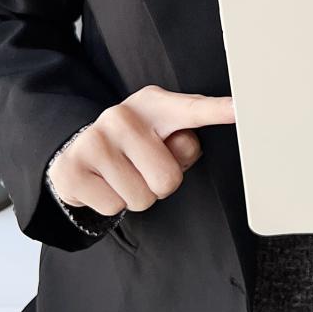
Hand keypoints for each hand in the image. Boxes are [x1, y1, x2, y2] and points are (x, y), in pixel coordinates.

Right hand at [48, 85, 233, 215]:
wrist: (81, 151)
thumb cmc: (137, 144)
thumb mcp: (164, 134)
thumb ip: (184, 140)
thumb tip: (186, 143)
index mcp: (156, 104)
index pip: (193, 110)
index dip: (219, 110)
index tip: (240, 108)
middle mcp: (122, 116)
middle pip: (168, 179)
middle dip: (160, 184)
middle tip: (144, 167)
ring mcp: (94, 141)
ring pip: (141, 198)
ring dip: (137, 195)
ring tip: (125, 174)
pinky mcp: (72, 169)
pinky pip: (113, 207)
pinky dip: (112, 203)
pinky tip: (104, 182)